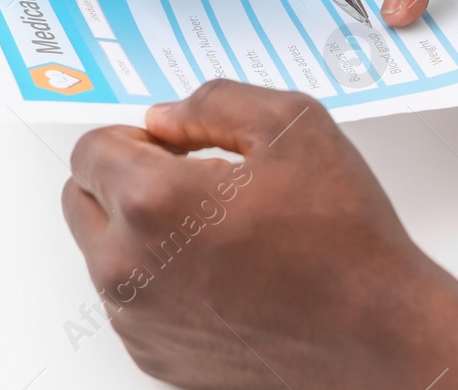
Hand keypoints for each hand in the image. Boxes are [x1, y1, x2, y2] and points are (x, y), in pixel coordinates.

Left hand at [62, 81, 457, 388]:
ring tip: (216, 231)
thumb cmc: (342, 241)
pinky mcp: (153, 354)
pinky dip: (158, 280)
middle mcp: (129, 268)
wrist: (376, 337)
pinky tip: (221, 272)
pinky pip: (130, 300)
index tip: (173, 146)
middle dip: (123, 179)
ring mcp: (138, 319)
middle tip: (189, 181)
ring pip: (102, 251)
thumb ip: (211, 101)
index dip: (136, 137)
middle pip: (80, 199)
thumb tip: (163, 117)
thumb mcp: (292, 124)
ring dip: (138, 231)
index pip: (89, 149)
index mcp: (152, 202)